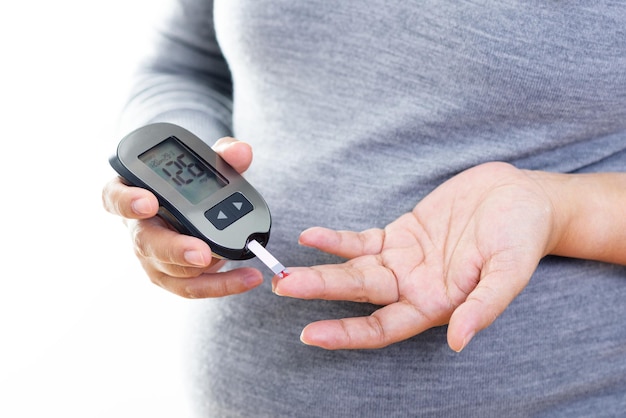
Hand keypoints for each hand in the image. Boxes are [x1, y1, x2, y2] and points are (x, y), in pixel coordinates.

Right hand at [102, 137, 263, 297]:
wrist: (195, 210)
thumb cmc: (191, 185)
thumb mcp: (205, 164)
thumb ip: (222, 155)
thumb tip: (240, 152)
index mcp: (133, 193)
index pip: (115, 197)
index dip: (127, 201)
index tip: (149, 201)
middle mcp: (138, 229)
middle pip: (146, 242)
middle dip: (175, 249)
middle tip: (202, 252)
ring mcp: (152, 257)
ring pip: (171, 270)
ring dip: (203, 270)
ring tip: (236, 265)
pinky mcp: (172, 277)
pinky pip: (193, 287)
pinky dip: (222, 285)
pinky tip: (247, 278)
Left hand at [273, 162, 558, 351]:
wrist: (521, 198)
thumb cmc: (522, 236)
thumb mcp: (511, 271)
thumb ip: (485, 305)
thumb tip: (461, 340)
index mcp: (436, 305)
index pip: (382, 328)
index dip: (347, 334)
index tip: (311, 334)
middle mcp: (413, 287)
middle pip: (358, 296)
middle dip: (321, 292)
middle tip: (283, 288)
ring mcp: (403, 260)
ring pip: (354, 269)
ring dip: (320, 268)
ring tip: (285, 269)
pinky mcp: (400, 234)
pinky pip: (361, 240)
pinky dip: (337, 240)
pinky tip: (312, 236)